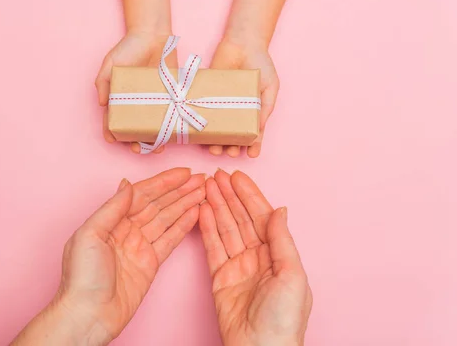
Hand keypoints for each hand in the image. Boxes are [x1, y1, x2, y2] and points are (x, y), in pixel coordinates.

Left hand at [12, 168, 204, 344]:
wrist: (88, 314)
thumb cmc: (81, 277)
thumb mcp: (90, 235)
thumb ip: (112, 208)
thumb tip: (128, 184)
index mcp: (111, 220)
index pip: (142, 194)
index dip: (163, 182)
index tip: (183, 173)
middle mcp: (126, 229)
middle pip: (158, 204)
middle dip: (179, 190)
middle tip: (201, 179)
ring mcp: (140, 246)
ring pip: (167, 219)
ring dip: (185, 204)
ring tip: (204, 191)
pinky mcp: (150, 263)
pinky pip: (170, 239)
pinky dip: (184, 225)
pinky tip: (196, 213)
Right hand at [95, 31, 176, 153]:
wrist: (153, 35)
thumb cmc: (128, 47)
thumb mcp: (110, 63)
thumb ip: (103, 82)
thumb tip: (102, 104)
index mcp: (119, 99)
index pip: (113, 122)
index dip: (111, 133)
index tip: (113, 140)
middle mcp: (136, 104)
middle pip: (135, 130)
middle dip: (136, 144)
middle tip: (140, 149)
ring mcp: (154, 103)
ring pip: (154, 128)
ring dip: (155, 141)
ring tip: (160, 147)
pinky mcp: (171, 98)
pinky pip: (172, 116)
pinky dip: (173, 127)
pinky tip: (174, 135)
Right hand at [199, 170, 311, 345]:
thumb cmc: (284, 318)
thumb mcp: (292, 274)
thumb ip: (281, 240)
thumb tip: (280, 210)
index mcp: (278, 254)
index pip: (261, 217)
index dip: (249, 195)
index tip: (237, 177)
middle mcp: (258, 256)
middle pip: (241, 218)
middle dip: (230, 196)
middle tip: (216, 175)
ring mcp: (238, 265)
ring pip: (225, 228)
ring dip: (216, 206)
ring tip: (206, 186)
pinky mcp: (220, 276)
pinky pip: (212, 246)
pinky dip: (207, 227)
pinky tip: (202, 210)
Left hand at [209, 37, 279, 157]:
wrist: (243, 43)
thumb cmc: (261, 64)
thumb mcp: (270, 87)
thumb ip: (266, 108)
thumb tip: (259, 129)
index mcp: (251, 112)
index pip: (251, 134)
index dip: (252, 146)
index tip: (251, 155)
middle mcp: (234, 111)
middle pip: (231, 136)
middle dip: (230, 147)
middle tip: (230, 152)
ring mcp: (218, 104)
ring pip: (215, 128)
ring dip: (214, 142)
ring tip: (215, 149)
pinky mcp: (204, 94)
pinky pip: (200, 111)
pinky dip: (198, 123)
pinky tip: (201, 134)